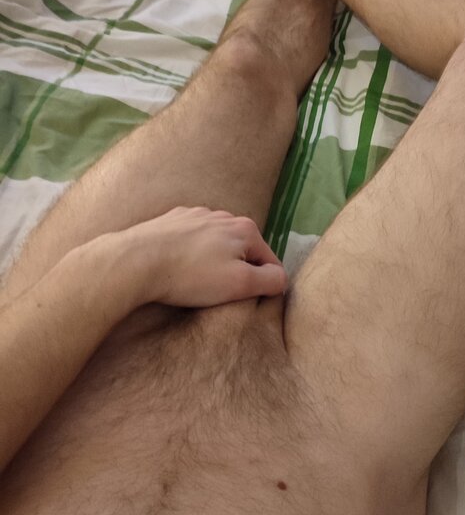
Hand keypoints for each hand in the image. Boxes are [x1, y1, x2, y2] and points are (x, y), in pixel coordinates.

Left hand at [121, 207, 286, 306]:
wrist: (135, 261)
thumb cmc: (190, 275)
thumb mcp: (240, 285)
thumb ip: (270, 280)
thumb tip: (280, 278)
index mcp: (245, 229)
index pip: (269, 261)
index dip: (263, 284)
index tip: (244, 299)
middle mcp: (224, 216)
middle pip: (243, 250)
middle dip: (237, 271)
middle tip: (218, 293)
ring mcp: (196, 215)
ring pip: (216, 244)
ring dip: (213, 261)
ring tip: (195, 281)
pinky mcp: (171, 220)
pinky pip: (191, 239)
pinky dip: (190, 253)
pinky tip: (178, 267)